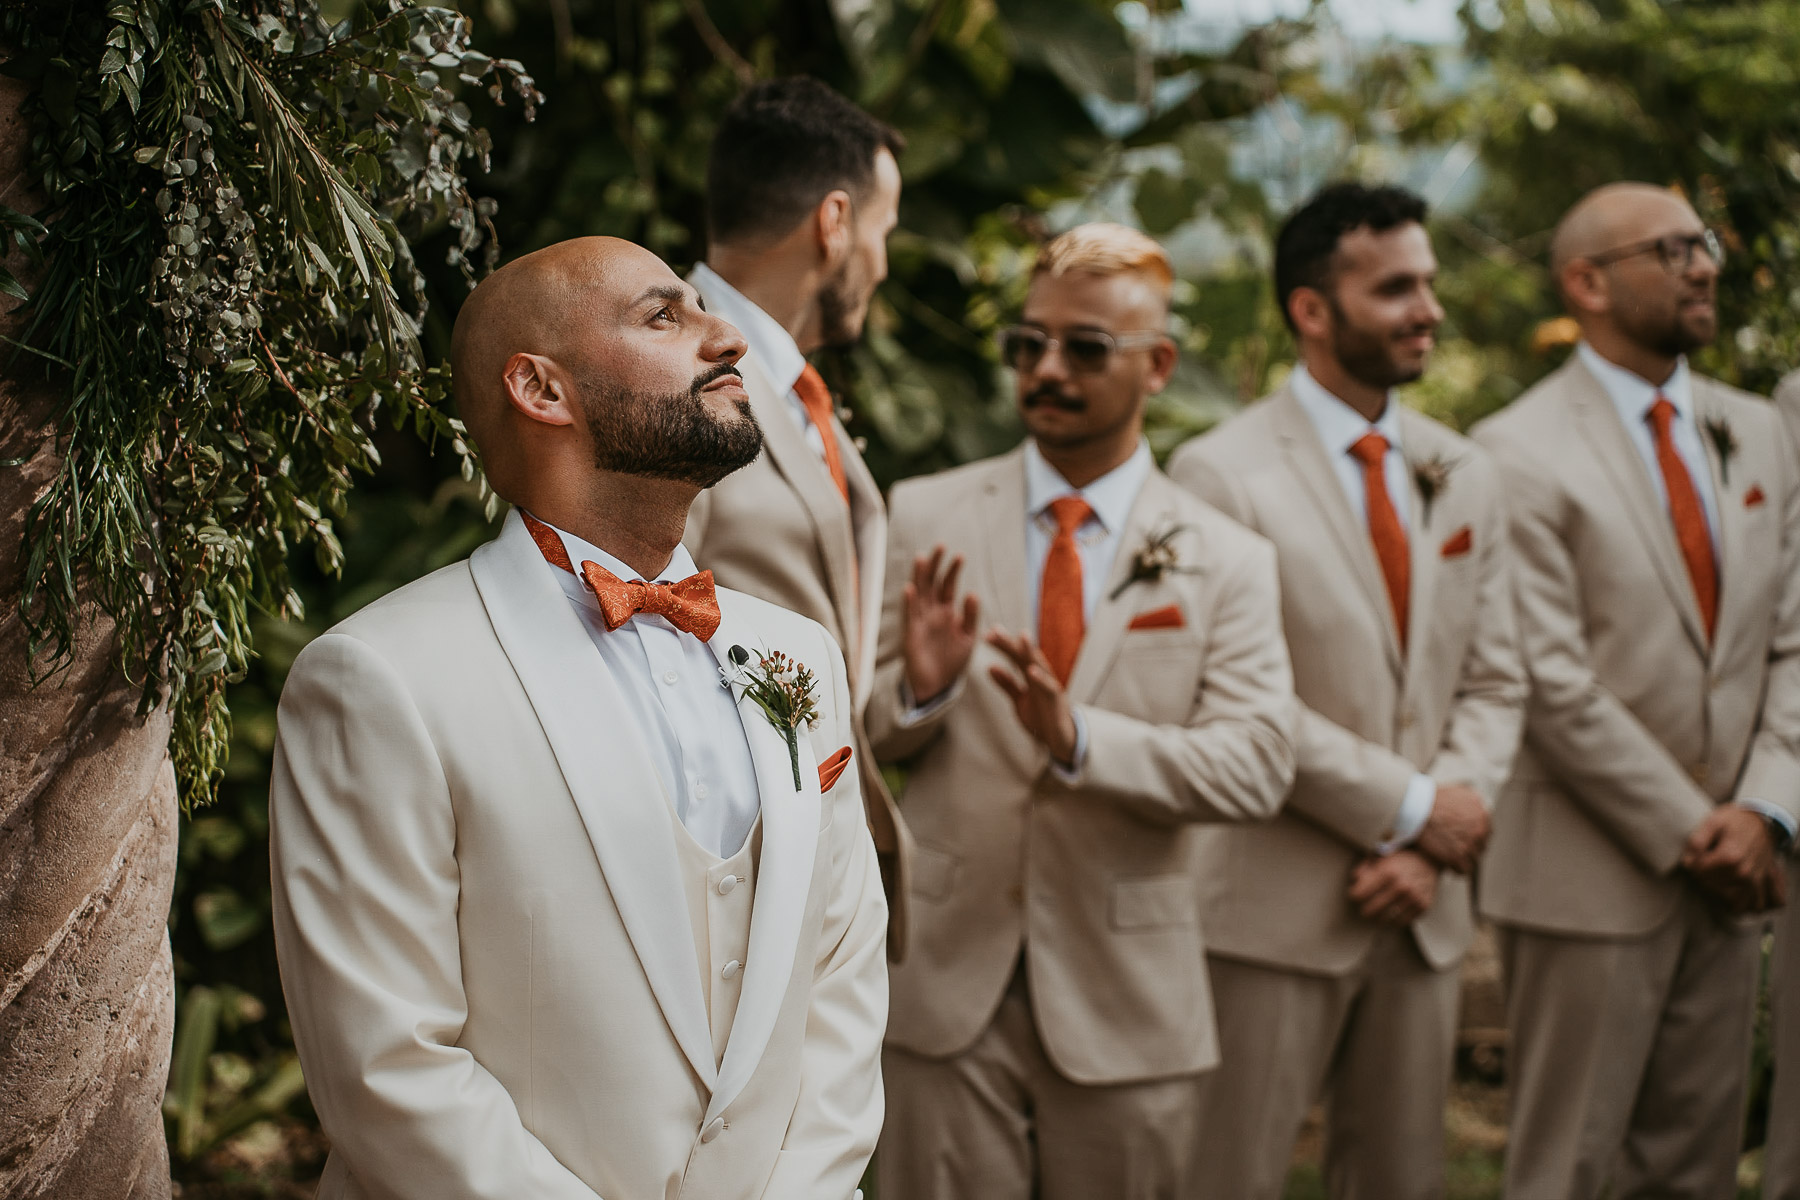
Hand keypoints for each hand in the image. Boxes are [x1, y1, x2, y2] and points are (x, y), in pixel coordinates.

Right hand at [902, 545, 980, 704]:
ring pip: (920, 594)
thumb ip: (971, 617)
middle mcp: (932, 613)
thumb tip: (973, 593)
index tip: (960, 555)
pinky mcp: (912, 634)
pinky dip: (910, 602)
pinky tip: (910, 589)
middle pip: (932, 583)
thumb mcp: (969, 638)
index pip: (948, 586)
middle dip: (936, 565)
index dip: (952, 571)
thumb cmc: (952, 661)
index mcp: (947, 612)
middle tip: (940, 546)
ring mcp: (921, 621)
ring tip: (922, 558)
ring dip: (920, 577)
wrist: (937, 685)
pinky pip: (910, 615)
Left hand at [985, 629, 1078, 764]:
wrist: (1060, 740)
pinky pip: (1049, 688)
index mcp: (1032, 676)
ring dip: (1030, 652)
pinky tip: (1031, 670)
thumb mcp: (1019, 700)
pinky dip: (1041, 679)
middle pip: (1025, 656)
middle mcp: (1042, 677)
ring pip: (1040, 666)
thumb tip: (990, 667)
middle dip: (1011, 643)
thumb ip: (1007, 684)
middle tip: (995, 630)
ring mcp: (1050, 687)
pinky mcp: (1057, 701)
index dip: (1002, 646)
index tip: (987, 635)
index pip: (1015, 657)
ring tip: (1021, 637)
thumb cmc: (1042, 718)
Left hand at [1348, 850, 1438, 925]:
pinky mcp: (1423, 907)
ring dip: (1377, 917)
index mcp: (1387, 871)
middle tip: (1364, 905)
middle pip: (1369, 910)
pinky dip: (1392, 921)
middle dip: (1364, 908)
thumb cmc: (1400, 858)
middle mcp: (1401, 886)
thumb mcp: (1380, 856)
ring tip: (1376, 911)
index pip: (1359, 894)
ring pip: (1384, 919)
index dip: (1354, 894)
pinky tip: (1390, 914)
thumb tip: (1355, 882)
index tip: (1356, 894)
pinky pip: (1400, 922)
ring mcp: (1413, 898)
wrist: (1430, 860)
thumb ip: (1364, 868)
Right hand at [1414, 783, 1490, 874]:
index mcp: (1482, 813)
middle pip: (1481, 845)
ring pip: (1474, 858)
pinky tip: (1447, 864)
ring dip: (1463, 858)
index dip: (1472, 835)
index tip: (1461, 837)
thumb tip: (1478, 806)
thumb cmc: (1430, 799)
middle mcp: (1481, 828)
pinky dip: (1456, 868)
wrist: (1415, 808)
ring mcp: (1471, 843)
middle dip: (1468, 846)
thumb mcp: (1459, 792)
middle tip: (1453, 846)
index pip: (1485, 831)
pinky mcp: (1459, 856)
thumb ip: (1472, 802)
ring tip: (1448, 856)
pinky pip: (1464, 869)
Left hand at [1681, 805, 1786, 914]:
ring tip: (1714, 874)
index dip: (1691, 863)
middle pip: (1709, 885)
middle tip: (1704, 862)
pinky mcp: (1760, 884)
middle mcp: (1743, 873)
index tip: (1694, 854)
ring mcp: (1754, 881)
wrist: (1762, 820)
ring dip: (1716, 890)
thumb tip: (1687, 863)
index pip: (1698, 871)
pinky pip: (1749, 905)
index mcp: (1730, 857)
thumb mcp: (1712, 822)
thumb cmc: (1734, 820)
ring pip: (1727, 898)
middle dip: (1702, 875)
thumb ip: (1696, 842)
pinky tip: (1729, 889)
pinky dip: (1738, 902)